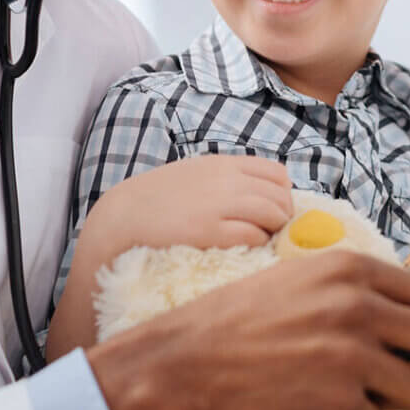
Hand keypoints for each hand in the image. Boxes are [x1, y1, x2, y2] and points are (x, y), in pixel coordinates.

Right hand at [85, 154, 292, 263]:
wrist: (126, 214)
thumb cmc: (159, 197)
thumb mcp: (196, 173)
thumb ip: (226, 179)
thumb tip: (260, 195)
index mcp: (223, 163)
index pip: (276, 173)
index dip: (283, 193)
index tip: (275, 209)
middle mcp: (225, 180)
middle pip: (279, 195)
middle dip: (283, 215)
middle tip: (274, 231)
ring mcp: (219, 204)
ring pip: (272, 214)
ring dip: (274, 230)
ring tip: (263, 239)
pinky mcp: (210, 230)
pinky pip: (253, 235)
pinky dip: (258, 242)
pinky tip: (246, 246)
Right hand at [88, 250, 409, 409]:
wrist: (181, 363)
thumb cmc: (230, 323)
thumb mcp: (295, 282)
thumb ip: (353, 292)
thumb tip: (408, 320)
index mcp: (347, 269)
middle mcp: (357, 306)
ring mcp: (351, 356)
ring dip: (392, 400)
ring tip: (346, 394)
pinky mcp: (339, 404)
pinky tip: (313, 408)